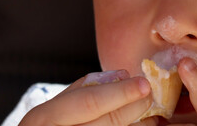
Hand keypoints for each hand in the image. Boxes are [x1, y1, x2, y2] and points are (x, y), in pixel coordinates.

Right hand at [19, 70, 152, 125]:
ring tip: (151, 114)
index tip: (144, 84)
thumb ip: (87, 88)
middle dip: (134, 106)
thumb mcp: (57, 104)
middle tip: (150, 94)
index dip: (121, 92)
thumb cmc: (49, 124)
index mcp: (45, 118)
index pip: (90, 102)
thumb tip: (123, 75)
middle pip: (109, 121)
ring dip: (139, 124)